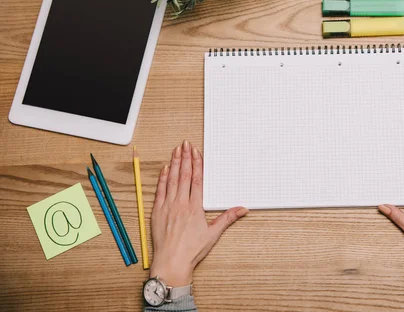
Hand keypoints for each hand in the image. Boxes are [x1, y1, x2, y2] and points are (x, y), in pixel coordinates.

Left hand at [150, 140, 247, 286]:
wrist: (172, 262)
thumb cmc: (192, 250)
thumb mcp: (213, 234)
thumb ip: (228, 218)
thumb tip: (243, 209)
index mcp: (195, 207)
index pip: (197, 180)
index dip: (196, 164)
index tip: (196, 152)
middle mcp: (181, 204)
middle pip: (183, 175)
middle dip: (185, 158)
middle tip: (185, 144)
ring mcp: (167, 207)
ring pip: (171, 180)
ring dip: (173, 164)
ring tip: (176, 151)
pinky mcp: (157, 212)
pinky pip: (160, 191)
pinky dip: (162, 178)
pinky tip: (164, 169)